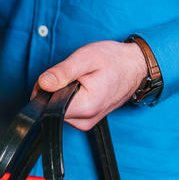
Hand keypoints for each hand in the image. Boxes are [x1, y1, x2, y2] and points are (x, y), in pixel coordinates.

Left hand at [33, 40, 147, 130]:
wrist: (135, 67)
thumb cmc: (114, 60)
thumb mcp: (86, 57)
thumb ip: (62, 72)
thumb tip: (43, 83)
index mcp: (84, 107)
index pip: (47, 106)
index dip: (44, 89)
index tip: (57, 76)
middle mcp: (84, 120)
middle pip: (50, 108)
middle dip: (53, 90)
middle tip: (70, 74)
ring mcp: (85, 122)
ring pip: (57, 109)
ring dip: (60, 93)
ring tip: (79, 79)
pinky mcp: (85, 120)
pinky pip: (66, 110)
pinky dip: (68, 98)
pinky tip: (81, 87)